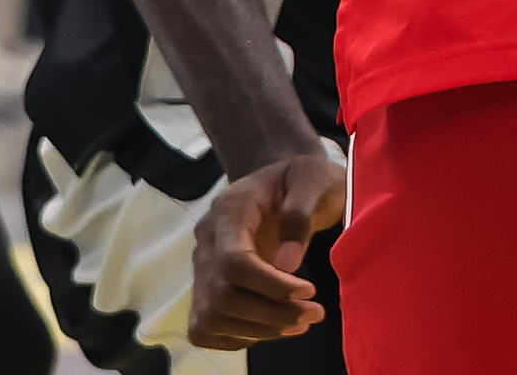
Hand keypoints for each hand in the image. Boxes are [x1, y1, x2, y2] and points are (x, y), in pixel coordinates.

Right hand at [191, 152, 346, 346]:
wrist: (282, 181)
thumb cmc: (301, 178)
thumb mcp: (313, 179)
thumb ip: (300, 213)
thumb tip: (288, 264)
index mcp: (229, 210)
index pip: (233, 261)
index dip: (270, 285)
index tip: (309, 292)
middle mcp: (207, 241)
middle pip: (222, 296)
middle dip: (270, 314)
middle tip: (314, 314)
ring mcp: (202, 267)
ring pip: (212, 317)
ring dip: (258, 330)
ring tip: (301, 323)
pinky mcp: (206, 287)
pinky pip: (206, 327)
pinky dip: (237, 338)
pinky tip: (272, 328)